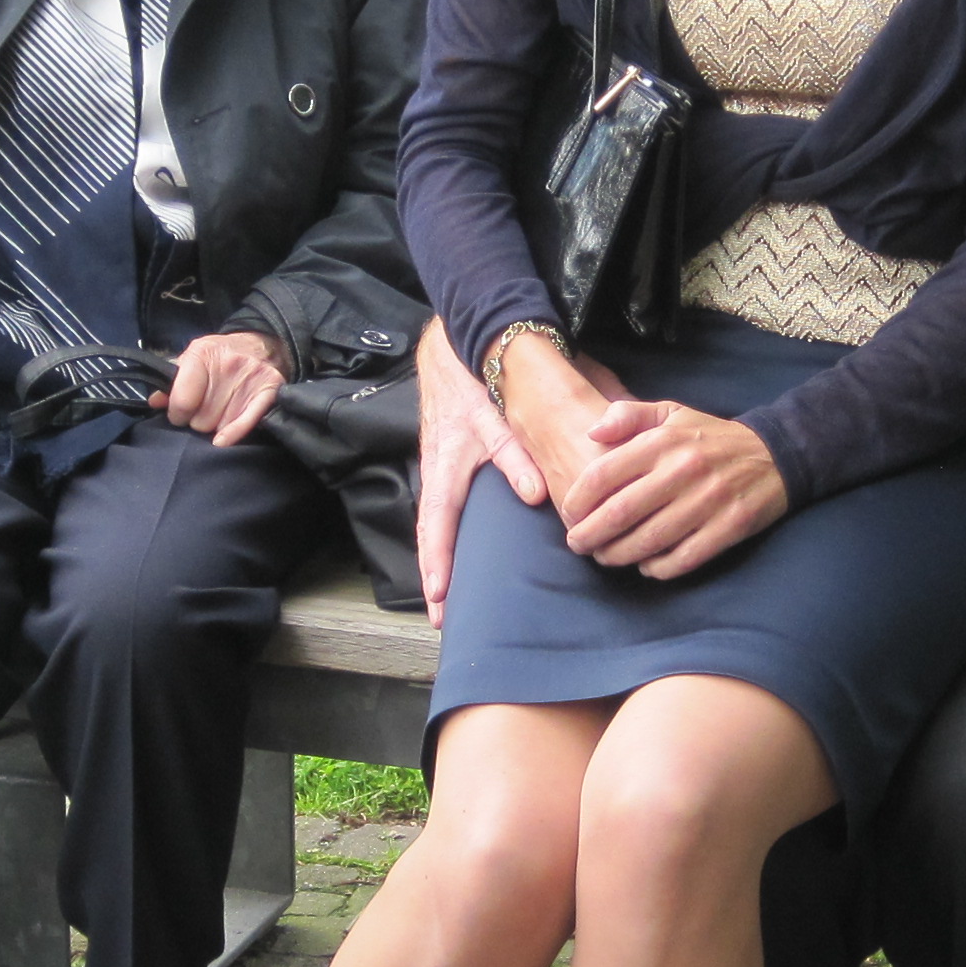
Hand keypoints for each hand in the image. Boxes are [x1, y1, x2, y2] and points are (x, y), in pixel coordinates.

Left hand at [162, 330, 285, 445]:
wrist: (263, 345)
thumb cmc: (220, 355)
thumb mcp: (192, 358)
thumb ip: (172, 379)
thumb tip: (155, 401)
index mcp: (203, 353)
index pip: (183, 401)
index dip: (177, 414)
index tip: (179, 414)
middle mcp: (228, 364)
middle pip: (202, 419)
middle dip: (198, 420)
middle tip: (203, 412)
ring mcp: (251, 377)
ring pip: (220, 425)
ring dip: (217, 425)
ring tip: (220, 412)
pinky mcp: (270, 390)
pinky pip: (246, 422)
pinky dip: (232, 434)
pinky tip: (222, 439)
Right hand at [419, 319, 548, 622]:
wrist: (452, 349)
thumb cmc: (475, 379)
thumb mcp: (495, 413)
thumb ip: (517, 454)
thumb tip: (535, 496)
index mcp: (447, 464)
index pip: (439, 521)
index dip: (439, 559)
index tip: (439, 594)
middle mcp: (436, 472)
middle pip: (429, 533)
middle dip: (433, 575)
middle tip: (439, 617)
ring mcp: (437, 469)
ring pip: (431, 524)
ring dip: (436, 562)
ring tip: (441, 601)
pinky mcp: (443, 465)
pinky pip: (438, 511)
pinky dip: (440, 538)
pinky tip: (449, 558)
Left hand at [557, 396, 789, 577]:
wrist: (775, 455)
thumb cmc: (710, 437)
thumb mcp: (671, 413)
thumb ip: (628, 414)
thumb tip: (592, 430)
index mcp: (663, 441)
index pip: (604, 474)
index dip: (578, 499)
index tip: (568, 514)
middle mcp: (683, 470)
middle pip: (621, 513)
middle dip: (591, 535)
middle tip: (578, 545)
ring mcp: (708, 501)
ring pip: (650, 540)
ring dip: (619, 555)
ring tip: (605, 557)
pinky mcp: (729, 527)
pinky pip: (683, 557)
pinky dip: (658, 568)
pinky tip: (646, 566)